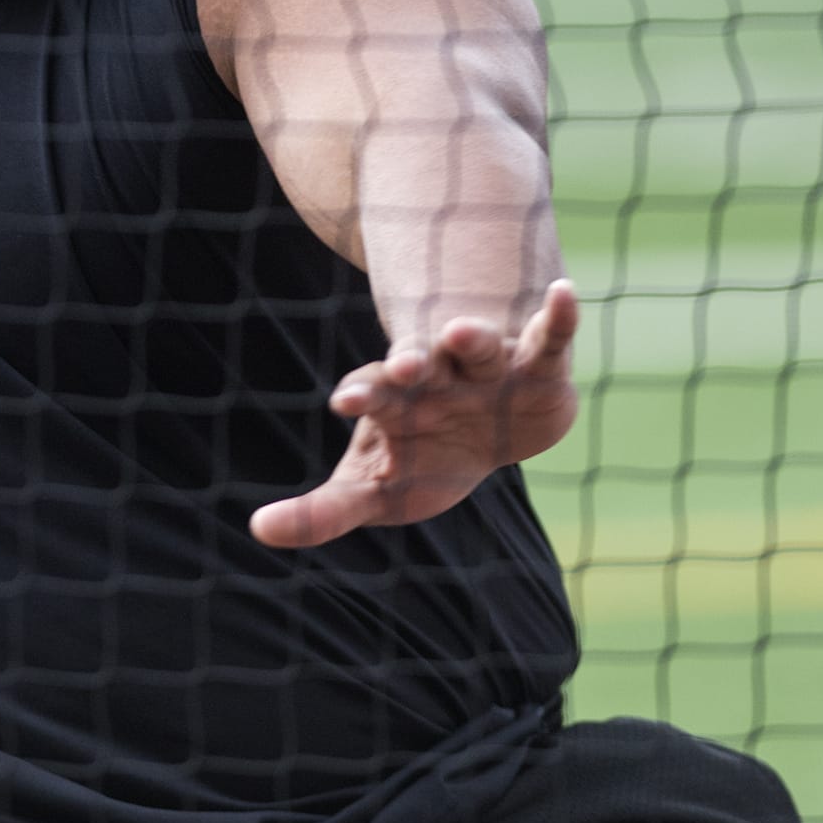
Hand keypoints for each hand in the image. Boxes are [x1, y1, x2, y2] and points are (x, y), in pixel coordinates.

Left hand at [250, 280, 579, 548]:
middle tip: (402, 364)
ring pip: (476, 346)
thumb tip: (258, 529)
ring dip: (470, 338)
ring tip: (462, 330)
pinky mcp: (536, 366)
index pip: (370, 393)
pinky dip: (557, 317)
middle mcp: (436, 374)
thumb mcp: (375, 489)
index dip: (361, 395)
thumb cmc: (424, 459)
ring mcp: (486, 367)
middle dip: (410, 361)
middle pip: (418, 362)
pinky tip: (564, 293)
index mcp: (393, 401)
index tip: (345, 400)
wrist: (495, 430)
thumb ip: (324, 510)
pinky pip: (548, 338)